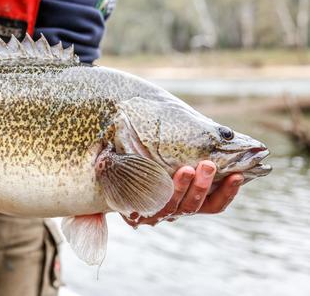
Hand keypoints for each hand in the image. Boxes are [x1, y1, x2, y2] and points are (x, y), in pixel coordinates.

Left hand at [123, 160, 243, 226]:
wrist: (112, 170)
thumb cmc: (150, 159)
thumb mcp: (173, 158)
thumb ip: (192, 154)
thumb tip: (224, 136)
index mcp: (187, 203)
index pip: (214, 206)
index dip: (227, 193)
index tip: (238, 174)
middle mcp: (173, 212)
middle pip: (192, 207)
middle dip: (202, 186)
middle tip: (208, 165)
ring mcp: (152, 215)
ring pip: (171, 206)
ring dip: (181, 188)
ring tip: (186, 169)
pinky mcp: (132, 214)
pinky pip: (144, 205)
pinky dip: (151, 192)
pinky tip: (154, 179)